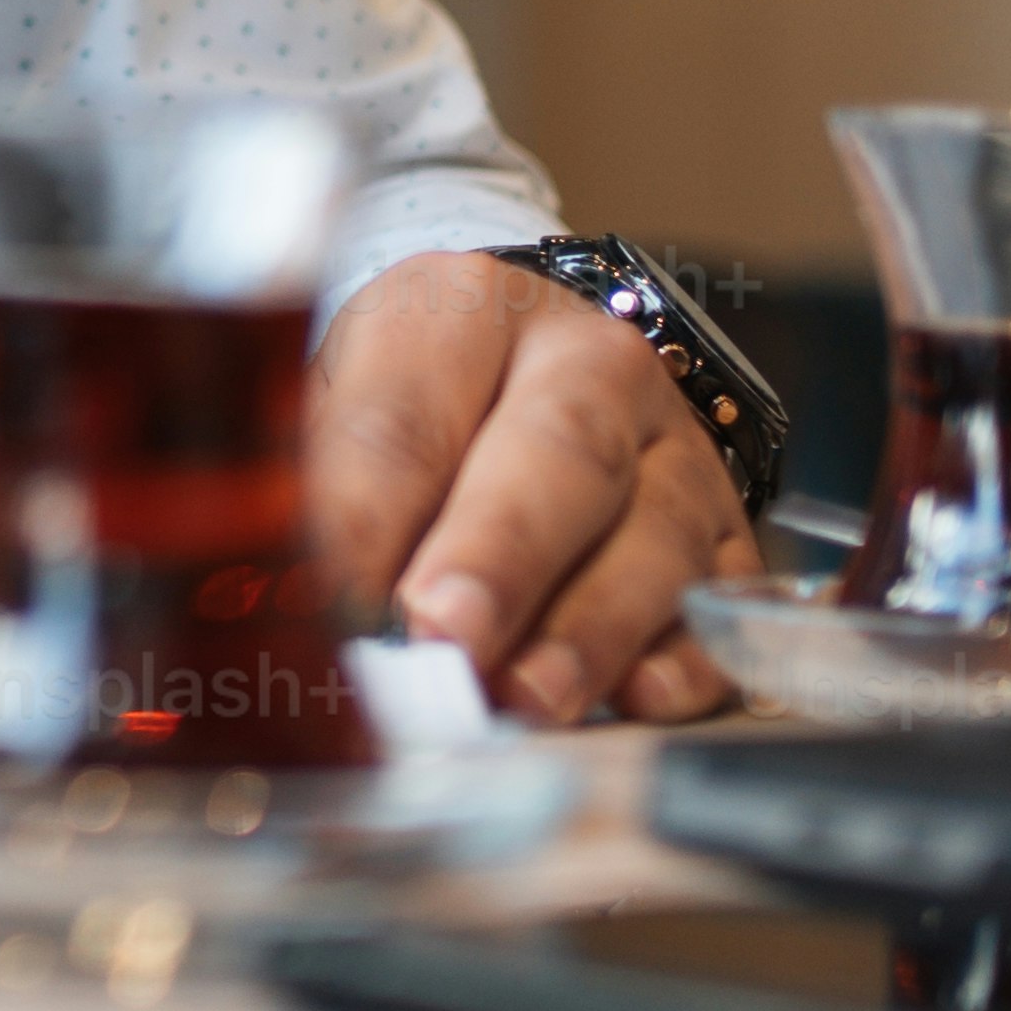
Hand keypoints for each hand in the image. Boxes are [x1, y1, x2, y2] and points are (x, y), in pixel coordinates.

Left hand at [309, 247, 759, 724]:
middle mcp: (587, 361)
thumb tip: (282, 620)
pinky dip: (689, 657)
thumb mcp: (337, 403)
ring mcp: (672, 445)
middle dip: (499, 555)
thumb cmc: (408, 398)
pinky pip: (723, 597)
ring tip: (529, 698)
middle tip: (445, 637)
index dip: (362, 517)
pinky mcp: (727, 528)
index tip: (330, 601)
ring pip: (655, 530)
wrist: (519, 363)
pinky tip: (642, 699)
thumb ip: (314, 496)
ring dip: (590, 627)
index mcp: (463, 311)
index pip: (404, 417)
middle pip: (557, 453)